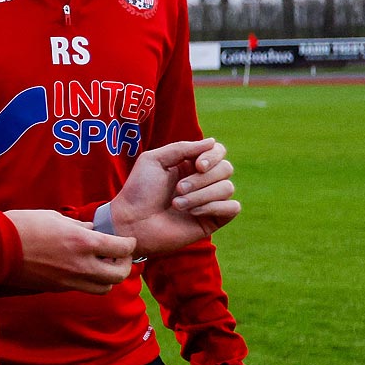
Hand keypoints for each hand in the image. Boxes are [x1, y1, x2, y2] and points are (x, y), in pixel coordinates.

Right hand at [4, 209, 135, 293]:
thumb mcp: (55, 218)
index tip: (127, 240)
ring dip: (109, 277)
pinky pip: (84, 288)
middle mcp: (82, 265)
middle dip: (125, 264)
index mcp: (83, 242)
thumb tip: (91, 229)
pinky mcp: (58, 288)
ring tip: (102, 265)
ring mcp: (70, 280)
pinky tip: (82, 269)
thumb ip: (79, 226)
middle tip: (119, 255)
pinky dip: (90, 281)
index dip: (129, 244)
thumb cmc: (23, 226)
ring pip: (105, 288)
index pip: (122, 248)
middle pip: (119, 274)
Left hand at [109, 139, 238, 256]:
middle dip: (202, 179)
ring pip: (227, 188)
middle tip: (179, 189)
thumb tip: (213, 142)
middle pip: (226, 168)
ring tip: (177, 204)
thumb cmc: (138, 191)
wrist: (131, 222)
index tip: (198, 165)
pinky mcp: (212, 220)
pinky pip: (233, 208)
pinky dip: (214, 207)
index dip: (213, 156)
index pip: (218, 151)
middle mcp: (202, 181)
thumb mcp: (153, 160)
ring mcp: (209, 201)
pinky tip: (193, 212)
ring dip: (202, 195)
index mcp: (190, 165)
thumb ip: (182, 148)